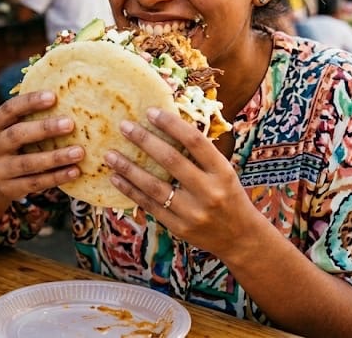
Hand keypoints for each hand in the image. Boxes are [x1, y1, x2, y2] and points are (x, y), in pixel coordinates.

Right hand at [0, 91, 83, 201]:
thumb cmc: (9, 146)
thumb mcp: (8, 129)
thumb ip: (26, 116)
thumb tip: (65, 96)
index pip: (8, 110)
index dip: (29, 102)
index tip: (53, 96)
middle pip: (17, 135)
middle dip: (44, 129)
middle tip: (70, 124)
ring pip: (28, 163)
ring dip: (55, 157)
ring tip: (79, 152)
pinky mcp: (9, 189)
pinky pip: (35, 183)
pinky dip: (56, 177)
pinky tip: (75, 171)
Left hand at [105, 108, 255, 255]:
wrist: (242, 238)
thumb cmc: (229, 196)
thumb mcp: (224, 172)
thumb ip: (201, 155)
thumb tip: (168, 125)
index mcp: (223, 172)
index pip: (195, 141)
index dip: (171, 124)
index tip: (150, 111)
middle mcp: (209, 191)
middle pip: (171, 161)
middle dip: (145, 141)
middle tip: (124, 126)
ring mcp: (193, 212)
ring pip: (154, 186)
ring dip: (129, 169)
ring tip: (109, 155)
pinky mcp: (179, 228)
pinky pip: (150, 206)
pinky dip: (130, 191)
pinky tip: (116, 179)